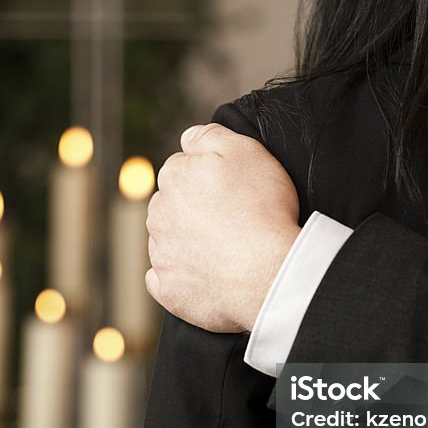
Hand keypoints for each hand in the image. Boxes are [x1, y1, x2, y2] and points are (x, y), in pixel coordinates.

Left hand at [145, 123, 300, 332]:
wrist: (270, 272)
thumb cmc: (262, 209)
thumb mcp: (246, 151)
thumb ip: (210, 136)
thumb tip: (188, 137)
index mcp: (173, 177)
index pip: (182, 168)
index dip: (209, 178)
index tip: (232, 190)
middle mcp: (158, 214)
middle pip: (172, 205)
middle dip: (193, 209)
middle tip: (231, 220)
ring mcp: (161, 255)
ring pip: (168, 241)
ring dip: (187, 242)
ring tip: (224, 250)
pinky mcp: (168, 291)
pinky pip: (164, 281)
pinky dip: (179, 278)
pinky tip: (202, 276)